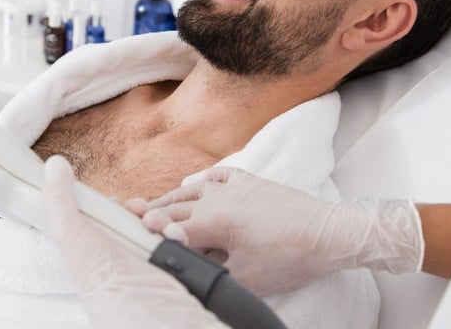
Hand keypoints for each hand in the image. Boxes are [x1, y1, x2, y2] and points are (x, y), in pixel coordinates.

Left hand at [41, 155, 224, 328]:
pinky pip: (175, 239)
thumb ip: (60, 201)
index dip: (107, 206)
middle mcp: (116, 260)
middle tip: (139, 211)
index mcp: (90, 254)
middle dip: (137, 210)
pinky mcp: (169, 267)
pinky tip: (175, 239)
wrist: (153, 315)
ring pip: (153, 227)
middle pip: (129, 220)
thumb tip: (53, 164)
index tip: (114, 200)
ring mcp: (144, 265)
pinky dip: (176, 234)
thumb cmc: (106, 285)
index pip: (98, 221)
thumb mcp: (73, 237)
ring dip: (159, 220)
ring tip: (157, 227)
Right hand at [127, 167, 422, 294]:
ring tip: (154, 201)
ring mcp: (234, 186)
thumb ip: (210, 271)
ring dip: (171, 196)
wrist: (326, 233)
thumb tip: (187, 268)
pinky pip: (219, 175)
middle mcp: (217, 198)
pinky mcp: (250, 181)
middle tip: (126, 208)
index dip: (146, 230)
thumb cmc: (288, 258)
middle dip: (149, 210)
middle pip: (175, 206)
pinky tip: (196, 182)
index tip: (124, 226)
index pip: (170, 228)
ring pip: (192, 188)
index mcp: (213, 221)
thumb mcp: (245, 276)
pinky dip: (203, 179)